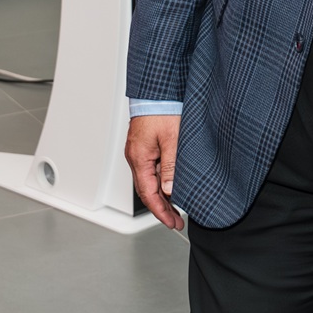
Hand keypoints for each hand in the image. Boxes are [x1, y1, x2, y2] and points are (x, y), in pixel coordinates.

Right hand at [125, 114, 184, 230]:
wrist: (157, 90)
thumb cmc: (163, 109)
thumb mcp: (172, 140)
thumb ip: (171, 167)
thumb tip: (169, 190)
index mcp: (139, 158)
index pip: (148, 194)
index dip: (160, 211)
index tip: (171, 222)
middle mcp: (136, 157)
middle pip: (147, 190)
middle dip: (162, 208)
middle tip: (176, 221)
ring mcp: (139, 151)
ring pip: (149, 181)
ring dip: (161, 196)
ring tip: (176, 209)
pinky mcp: (144, 145)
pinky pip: (150, 170)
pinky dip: (160, 182)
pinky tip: (170, 186)